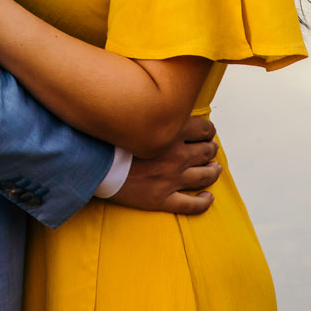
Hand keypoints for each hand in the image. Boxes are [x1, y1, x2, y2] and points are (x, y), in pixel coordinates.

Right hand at [104, 115, 221, 215]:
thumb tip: (165, 106)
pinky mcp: (163, 198)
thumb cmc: (111, 139)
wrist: (95, 164)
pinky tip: (208, 198)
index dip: (209, 130)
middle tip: (210, 149)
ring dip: (213, 172)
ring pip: (204, 176)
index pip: (204, 129)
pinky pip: (191, 204)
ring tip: (215, 169)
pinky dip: (204, 202)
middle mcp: (177, 155)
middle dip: (211, 149)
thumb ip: (154, 112)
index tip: (208, 131)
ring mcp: (172, 179)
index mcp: (171, 133)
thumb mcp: (136, 117)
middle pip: (206, 152)